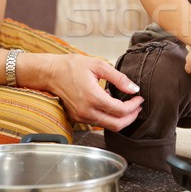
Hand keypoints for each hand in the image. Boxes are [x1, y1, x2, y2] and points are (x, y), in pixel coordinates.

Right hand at [19, 53, 143, 131]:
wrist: (50, 73)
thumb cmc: (72, 66)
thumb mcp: (99, 65)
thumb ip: (119, 78)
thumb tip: (134, 88)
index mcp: (93, 97)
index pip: (121, 111)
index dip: (134, 106)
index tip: (139, 98)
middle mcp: (86, 111)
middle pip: (117, 125)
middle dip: (131, 117)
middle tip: (138, 106)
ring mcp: (81, 117)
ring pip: (108, 126)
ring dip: (121, 118)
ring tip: (128, 105)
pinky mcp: (78, 118)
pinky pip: (98, 122)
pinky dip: (109, 116)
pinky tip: (111, 103)